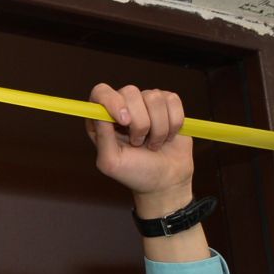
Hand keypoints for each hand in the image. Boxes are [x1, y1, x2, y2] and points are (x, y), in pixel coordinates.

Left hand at [85, 83, 195, 216]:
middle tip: (139, 143)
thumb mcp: (111, 162)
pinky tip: (168, 136)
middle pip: (130, 91)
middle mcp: (123, 106)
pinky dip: (173, 123)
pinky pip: (173, 100)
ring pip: (154, 97)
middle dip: (140, 123)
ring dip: (158, 127)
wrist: (166, 181)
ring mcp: (146, 103)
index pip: (101, 92)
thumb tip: (100, 112)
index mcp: (103, 119)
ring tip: (154, 143)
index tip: (125, 121)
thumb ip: (103, 136)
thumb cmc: (135, 173)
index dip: (112, 101)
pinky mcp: (168, 104)